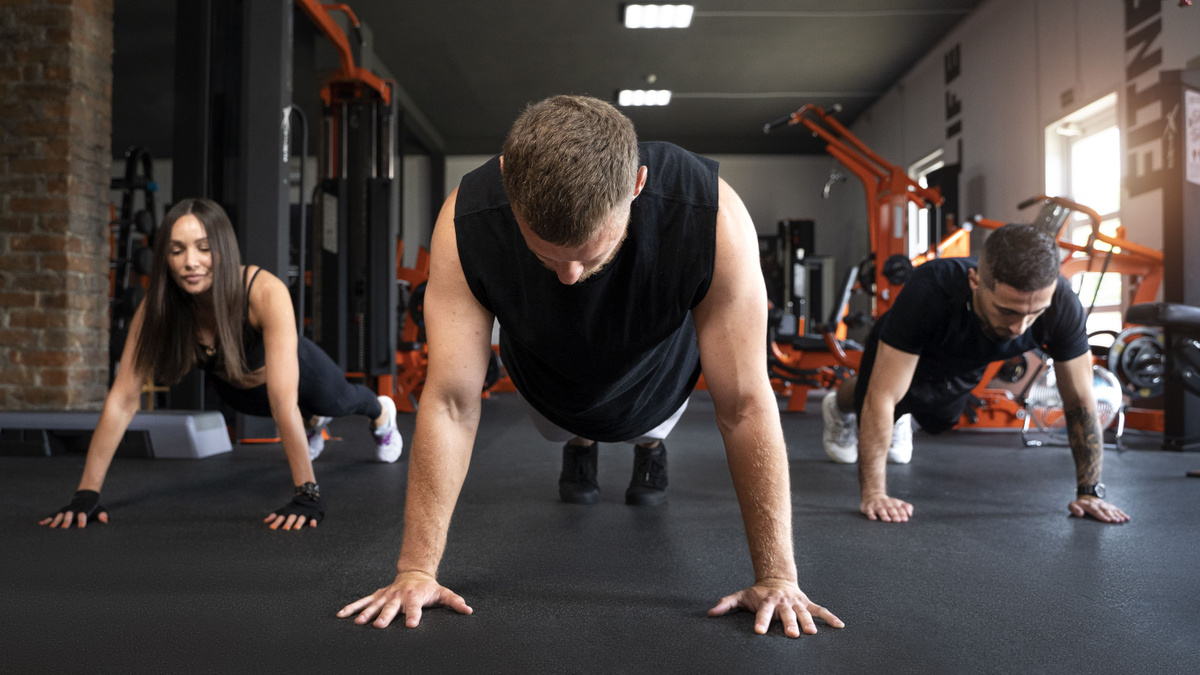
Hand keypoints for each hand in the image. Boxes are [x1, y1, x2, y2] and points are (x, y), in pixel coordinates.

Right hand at [39, 490, 108, 528]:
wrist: (85, 498)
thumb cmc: (93, 508)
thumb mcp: (99, 510)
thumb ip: (102, 515)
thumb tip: (106, 521)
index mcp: (83, 511)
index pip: (83, 515)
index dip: (82, 520)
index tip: (81, 527)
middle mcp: (73, 511)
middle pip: (69, 515)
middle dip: (67, 521)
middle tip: (64, 528)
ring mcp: (66, 511)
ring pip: (60, 515)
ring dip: (56, 521)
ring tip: (52, 527)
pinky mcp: (60, 512)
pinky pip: (52, 515)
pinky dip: (47, 519)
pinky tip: (41, 524)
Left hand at [264, 493, 322, 529]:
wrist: (308, 494)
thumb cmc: (294, 506)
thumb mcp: (284, 510)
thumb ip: (275, 516)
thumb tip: (265, 521)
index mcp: (288, 512)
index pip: (281, 517)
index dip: (277, 522)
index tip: (272, 528)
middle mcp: (296, 512)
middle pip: (291, 517)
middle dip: (288, 523)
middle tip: (285, 529)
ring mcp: (305, 512)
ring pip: (302, 517)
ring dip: (299, 522)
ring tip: (296, 528)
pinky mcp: (313, 513)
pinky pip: (314, 517)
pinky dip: (313, 521)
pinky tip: (313, 525)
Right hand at [337, 571, 472, 627]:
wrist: (414, 573)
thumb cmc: (429, 588)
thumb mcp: (443, 593)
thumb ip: (454, 602)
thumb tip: (468, 610)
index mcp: (414, 597)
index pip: (415, 608)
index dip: (414, 616)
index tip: (412, 625)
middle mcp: (398, 596)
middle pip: (392, 608)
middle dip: (386, 616)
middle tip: (379, 625)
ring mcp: (386, 596)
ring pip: (374, 605)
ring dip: (366, 613)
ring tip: (359, 622)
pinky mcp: (377, 595)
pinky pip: (362, 601)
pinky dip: (351, 607)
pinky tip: (341, 615)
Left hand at [708, 578, 842, 636]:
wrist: (776, 579)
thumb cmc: (757, 593)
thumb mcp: (741, 596)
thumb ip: (727, 604)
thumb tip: (711, 614)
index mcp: (767, 600)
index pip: (763, 611)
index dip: (761, 620)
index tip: (759, 631)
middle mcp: (782, 602)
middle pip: (786, 613)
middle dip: (788, 623)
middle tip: (791, 635)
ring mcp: (796, 602)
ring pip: (803, 612)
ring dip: (808, 622)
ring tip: (812, 633)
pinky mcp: (807, 603)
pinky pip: (820, 610)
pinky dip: (830, 618)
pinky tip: (840, 626)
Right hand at [860, 493, 912, 521]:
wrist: (873, 496)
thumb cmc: (889, 504)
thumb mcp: (898, 503)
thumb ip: (906, 507)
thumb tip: (910, 514)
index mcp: (894, 503)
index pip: (899, 508)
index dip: (902, 513)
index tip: (905, 519)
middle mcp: (886, 504)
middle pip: (891, 509)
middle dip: (894, 514)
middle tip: (898, 520)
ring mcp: (877, 505)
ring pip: (881, 510)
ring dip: (884, 515)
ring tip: (888, 520)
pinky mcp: (869, 508)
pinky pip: (869, 511)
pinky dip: (871, 514)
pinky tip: (874, 518)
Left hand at [1069, 496, 1129, 522]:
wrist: (1087, 497)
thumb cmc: (1079, 504)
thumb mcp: (1072, 505)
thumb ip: (1074, 509)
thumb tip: (1080, 514)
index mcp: (1089, 505)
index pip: (1096, 510)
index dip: (1102, 515)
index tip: (1107, 520)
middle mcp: (1098, 504)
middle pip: (1105, 510)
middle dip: (1111, 516)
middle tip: (1117, 521)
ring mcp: (1105, 505)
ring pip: (1112, 510)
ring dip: (1118, 515)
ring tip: (1122, 520)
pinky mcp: (1110, 506)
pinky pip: (1117, 509)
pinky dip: (1122, 513)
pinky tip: (1127, 518)